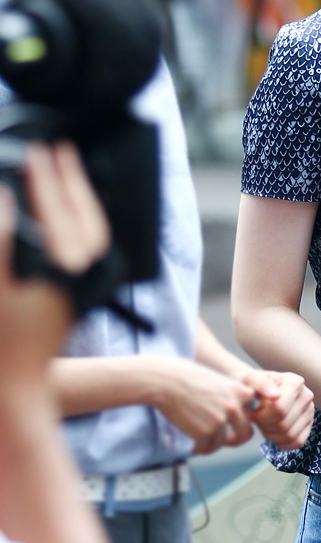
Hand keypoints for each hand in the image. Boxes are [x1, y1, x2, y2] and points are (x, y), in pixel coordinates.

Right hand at [0, 144, 110, 386]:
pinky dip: (74, 229)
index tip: (39, 152)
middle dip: (72, 184)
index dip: (48, 179)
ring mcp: (82, 289)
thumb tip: (6, 199)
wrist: (11, 390)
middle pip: (87, 219)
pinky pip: (83, 252)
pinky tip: (57, 218)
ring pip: (90, 235)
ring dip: (76, 203)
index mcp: (67, 270)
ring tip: (61, 175)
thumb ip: (0, 239)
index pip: (62, 212)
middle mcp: (83, 278)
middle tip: (59, 152)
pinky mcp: (75, 298)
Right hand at [149, 360, 258, 454]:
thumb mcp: (216, 379)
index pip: (252, 409)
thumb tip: (231, 408)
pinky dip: (199, 449)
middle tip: (228, 441)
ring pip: (221, 442)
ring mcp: (220, 422)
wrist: (165, 382)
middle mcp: (233, 407)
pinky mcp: (204, 433)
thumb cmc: (184, 376)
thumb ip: (228, 393)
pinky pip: (205, 448)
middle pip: (246, 433)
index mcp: (239, 391)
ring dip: (212, 445)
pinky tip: (192, 446)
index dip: (244, 417)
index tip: (236, 422)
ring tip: (201, 443)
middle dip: (237, 440)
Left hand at [239, 367, 314, 449]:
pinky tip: (272, 433)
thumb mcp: (250, 379)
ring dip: (271, 435)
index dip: (261, 417)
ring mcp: (310, 411)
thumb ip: (260, 384)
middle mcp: (306, 395)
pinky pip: (297, 442)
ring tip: (263, 425)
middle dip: (265, 427)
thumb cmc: (253, 385)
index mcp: (294, 382)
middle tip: (257, 420)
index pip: (279, 409)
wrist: (260, 389)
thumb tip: (275, 396)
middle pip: (283, 424)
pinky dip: (282, 443)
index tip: (252, 413)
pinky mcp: (309, 424)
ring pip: (290, 435)